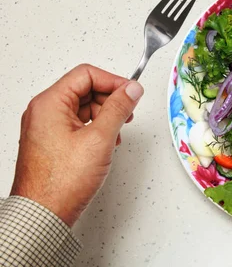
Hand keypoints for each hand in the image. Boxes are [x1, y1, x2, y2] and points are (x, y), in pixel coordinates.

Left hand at [10, 64, 143, 226]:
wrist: (44, 213)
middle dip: (110, 100)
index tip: (132, 93)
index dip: (113, 81)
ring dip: (105, 116)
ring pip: (83, 107)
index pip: (86, 75)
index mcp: (50, 103)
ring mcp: (47, 127)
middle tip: (127, 114)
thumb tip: (131, 89)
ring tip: (116, 134)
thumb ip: (118, 109)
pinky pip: (78, 124)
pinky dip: (96, 129)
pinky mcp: (53, 141)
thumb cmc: (61, 181)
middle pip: (85, 89)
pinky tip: (105, 144)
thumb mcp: (99, 138)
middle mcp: (44, 111)